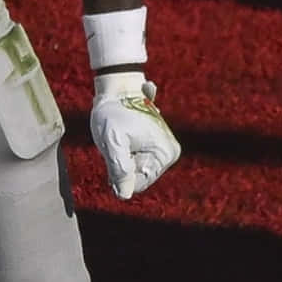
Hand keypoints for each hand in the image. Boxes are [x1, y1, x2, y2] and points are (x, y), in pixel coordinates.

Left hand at [89, 71, 181, 198]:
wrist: (116, 86)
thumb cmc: (114, 110)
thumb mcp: (112, 140)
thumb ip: (119, 168)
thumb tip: (124, 195)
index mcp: (165, 154)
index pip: (138, 183)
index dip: (120, 172)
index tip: (116, 148)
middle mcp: (168, 154)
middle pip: (137, 176)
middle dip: (121, 163)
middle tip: (117, 140)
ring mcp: (162, 149)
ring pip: (133, 169)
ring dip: (120, 156)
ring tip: (120, 135)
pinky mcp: (154, 145)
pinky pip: (133, 159)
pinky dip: (123, 150)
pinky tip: (124, 132)